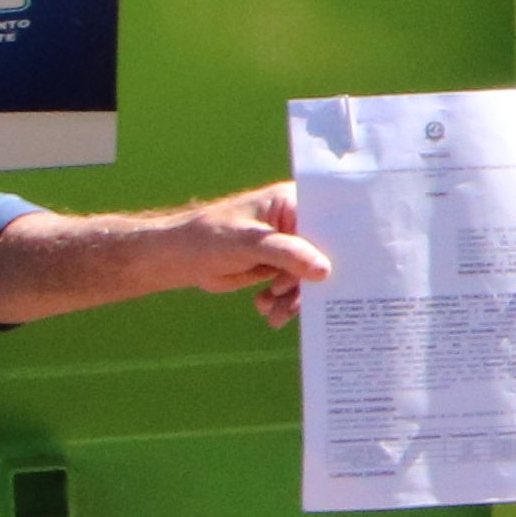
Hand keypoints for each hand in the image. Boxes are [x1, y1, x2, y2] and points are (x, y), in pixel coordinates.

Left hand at [172, 186, 330, 329]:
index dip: (337, 247)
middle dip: (310, 282)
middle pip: (321, 253)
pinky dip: (283, 301)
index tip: (336, 273)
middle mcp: (295, 223)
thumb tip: (324, 270)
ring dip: (294, 298)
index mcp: (292, 202)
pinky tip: (265, 307)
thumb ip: (287, 253)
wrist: (178, 259)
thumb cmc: (208, 237)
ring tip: (276, 314)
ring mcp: (288, 246)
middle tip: (294, 301)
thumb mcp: (249, 243)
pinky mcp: (279, 267)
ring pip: (308, 276)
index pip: (327, 223)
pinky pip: (294, 287)